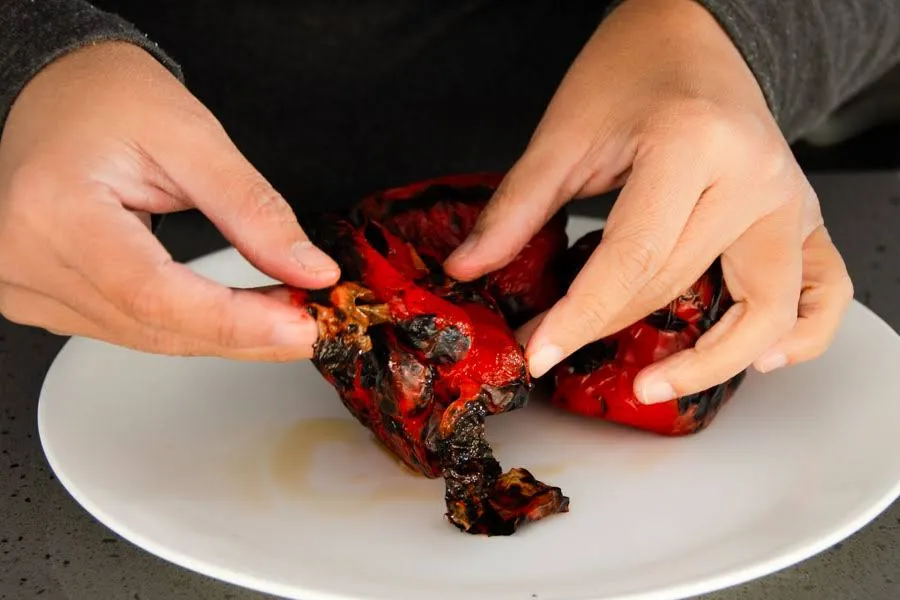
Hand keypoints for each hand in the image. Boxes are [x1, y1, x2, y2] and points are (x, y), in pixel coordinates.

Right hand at [0, 42, 338, 358]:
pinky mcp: (39, 298)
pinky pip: (128, 329)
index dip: (235, 321)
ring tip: (282, 313)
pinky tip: (233, 314)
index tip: (300, 326)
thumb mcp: (194, 139)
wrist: (57, 92)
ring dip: (223, 335)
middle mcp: (25, 257)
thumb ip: (253, 211)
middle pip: (153, 326)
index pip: (153, 293)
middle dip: (244, 334)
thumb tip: (309, 271)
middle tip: (310, 323)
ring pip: (146, 337)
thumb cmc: (111, 100)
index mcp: (55, 207)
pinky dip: (189, 326)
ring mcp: (24, 284)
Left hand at [445, 0, 852, 402]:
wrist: (695, 36)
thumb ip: (517, 206)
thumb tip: (468, 267)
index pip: (633, 259)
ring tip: (650, 384)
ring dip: (709, 361)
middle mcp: (753, 178)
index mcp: (693, 146)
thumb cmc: (632, 69)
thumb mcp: (565, 133)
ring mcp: (788, 201)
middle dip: (607, 328)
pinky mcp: (803, 216)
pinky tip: (757, 358)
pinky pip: (822, 292)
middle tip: (553, 346)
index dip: (579, 316)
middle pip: (679, 285)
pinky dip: (800, 335)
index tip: (537, 351)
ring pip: (762, 310)